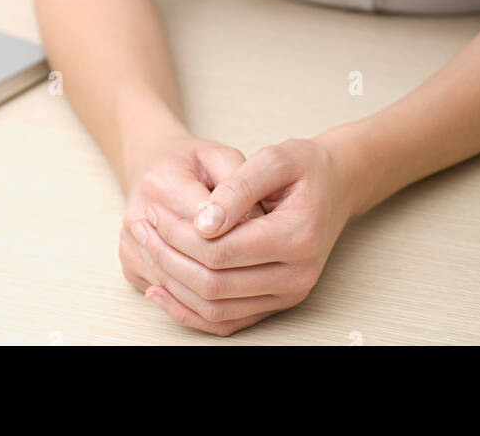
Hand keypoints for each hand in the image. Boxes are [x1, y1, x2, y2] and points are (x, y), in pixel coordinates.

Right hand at [119, 135, 264, 306]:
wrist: (151, 169)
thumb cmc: (192, 163)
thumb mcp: (220, 156)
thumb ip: (239, 184)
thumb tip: (257, 225)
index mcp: (162, 182)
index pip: (210, 226)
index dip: (245, 234)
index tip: (269, 235)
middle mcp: (137, 217)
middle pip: (194, 261)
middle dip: (235, 266)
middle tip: (265, 262)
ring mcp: (130, 247)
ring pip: (183, 288)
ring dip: (221, 290)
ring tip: (251, 278)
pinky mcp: (131, 268)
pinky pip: (171, 298)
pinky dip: (202, 301)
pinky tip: (228, 290)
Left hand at [135, 135, 352, 335]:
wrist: (336, 185)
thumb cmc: (305, 167)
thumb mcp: (275, 158)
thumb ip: (238, 188)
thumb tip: (203, 222)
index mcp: (297, 237)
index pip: (221, 250)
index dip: (180, 235)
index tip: (155, 212)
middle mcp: (297, 276)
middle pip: (215, 284)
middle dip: (169, 258)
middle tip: (143, 229)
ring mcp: (288, 295)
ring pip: (216, 308)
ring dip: (173, 286)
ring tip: (147, 253)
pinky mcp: (277, 303)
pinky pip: (226, 320)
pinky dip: (189, 309)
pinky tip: (161, 287)